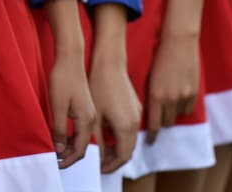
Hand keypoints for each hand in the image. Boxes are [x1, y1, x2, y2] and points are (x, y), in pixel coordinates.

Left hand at [49, 48, 96, 168]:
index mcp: (87, 120)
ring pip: (88, 138)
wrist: (72, 56)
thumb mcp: (57, 106)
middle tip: (58, 159)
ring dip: (75, 146)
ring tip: (60, 148)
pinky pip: (89, 128)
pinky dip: (78, 136)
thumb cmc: (63, 78)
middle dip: (72, 155)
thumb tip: (58, 149)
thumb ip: (59, 129)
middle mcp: (94, 118)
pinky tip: (67, 133)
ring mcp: (95, 112)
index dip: (68, 160)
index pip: (80, 150)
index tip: (57, 164)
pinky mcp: (94, 106)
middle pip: (87, 146)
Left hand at [88, 53, 140, 173]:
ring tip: (101, 149)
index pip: (122, 157)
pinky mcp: (136, 107)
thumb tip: (94, 157)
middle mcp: (136, 123)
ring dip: (118, 148)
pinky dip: (121, 137)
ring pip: (130, 140)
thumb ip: (96, 140)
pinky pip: (131, 129)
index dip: (110, 166)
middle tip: (99, 162)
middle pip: (128, 151)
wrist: (109, 63)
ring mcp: (138, 114)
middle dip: (114, 159)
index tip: (98, 168)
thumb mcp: (94, 118)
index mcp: (126, 127)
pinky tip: (108, 133)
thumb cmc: (99, 87)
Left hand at [145, 31, 198, 143]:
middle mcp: (170, 99)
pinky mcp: (194, 92)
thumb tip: (151, 112)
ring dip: (173, 114)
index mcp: (155, 96)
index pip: (154, 124)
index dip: (152, 136)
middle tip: (159, 122)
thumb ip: (151, 96)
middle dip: (162, 123)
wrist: (178, 42)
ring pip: (178, 116)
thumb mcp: (150, 77)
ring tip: (169, 107)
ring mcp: (184, 96)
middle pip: (166, 123)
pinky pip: (188, 109)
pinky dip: (183, 107)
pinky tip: (179, 99)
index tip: (150, 142)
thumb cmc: (160, 56)